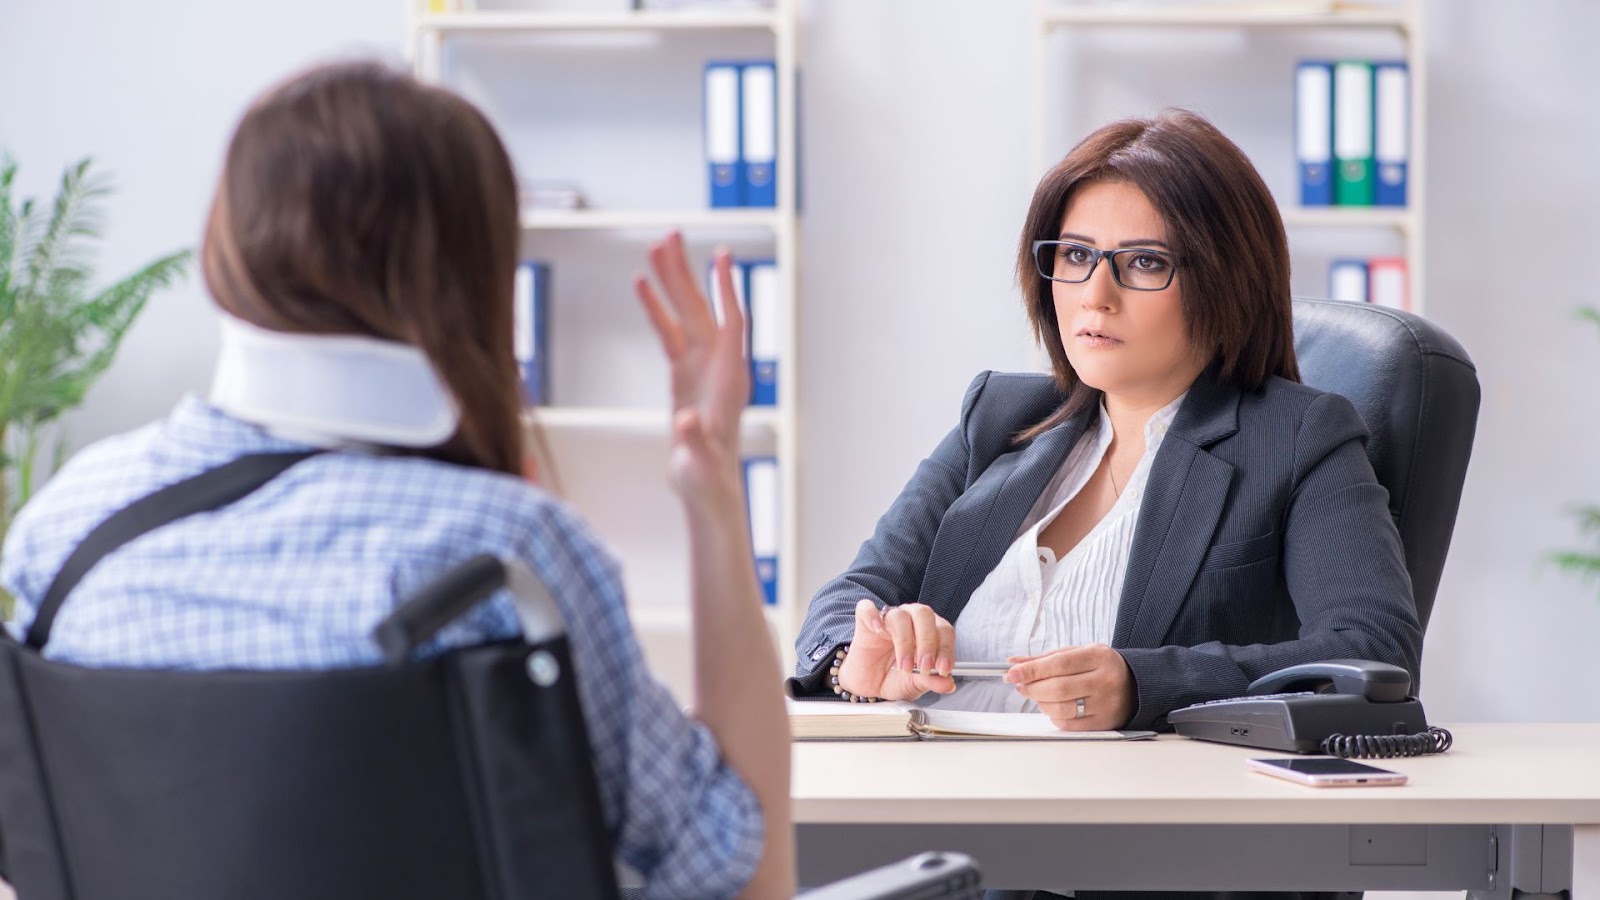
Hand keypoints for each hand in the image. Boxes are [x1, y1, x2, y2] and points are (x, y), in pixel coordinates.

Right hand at [634, 232, 750, 499]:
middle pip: (702, 309)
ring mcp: (700, 368)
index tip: (721, 257)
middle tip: (671, 235)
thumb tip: (683, 420)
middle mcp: (717, 366)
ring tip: (655, 246)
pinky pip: (669, 333)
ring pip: (685, 315)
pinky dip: (656, 309)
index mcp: (728, 380)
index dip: (725, 291)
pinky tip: (642, 285)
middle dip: (687, 273)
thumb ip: (692, 440)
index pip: (730, 324)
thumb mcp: (698, 462)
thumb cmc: (706, 479)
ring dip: (670, 282)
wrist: (705, 491)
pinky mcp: (682, 376)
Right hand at [836, 598, 956, 701]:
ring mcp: (887, 618)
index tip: (943, 669)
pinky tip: (877, 630)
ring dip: (905, 641)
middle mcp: (910, 620)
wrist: (867, 685)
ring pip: (900, 615)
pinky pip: (866, 608)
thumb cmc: (893, 678)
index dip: (946, 648)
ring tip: (905, 666)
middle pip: (924, 615)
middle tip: (925, 667)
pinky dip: (872, 616)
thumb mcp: (914, 685)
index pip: (943, 630)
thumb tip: (948, 684)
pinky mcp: (865, 621)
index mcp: (929, 631)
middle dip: (928, 643)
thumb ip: (931, 682)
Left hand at [1004, 644, 1134, 729]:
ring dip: (1041, 703)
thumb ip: (1046, 658)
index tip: (1011, 673)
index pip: (1059, 664)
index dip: (1032, 670)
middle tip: (1020, 685)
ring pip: (1061, 709)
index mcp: (1098, 657)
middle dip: (1032, 688)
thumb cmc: (1101, 667)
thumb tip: (1014, 663)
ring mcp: (1106, 704)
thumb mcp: (1078, 653)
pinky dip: (1054, 716)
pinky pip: (1068, 725)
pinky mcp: (1104, 724)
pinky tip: (1054, 707)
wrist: (1136, 685)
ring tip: (1039, 695)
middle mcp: (1105, 680)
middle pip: (1058, 688)